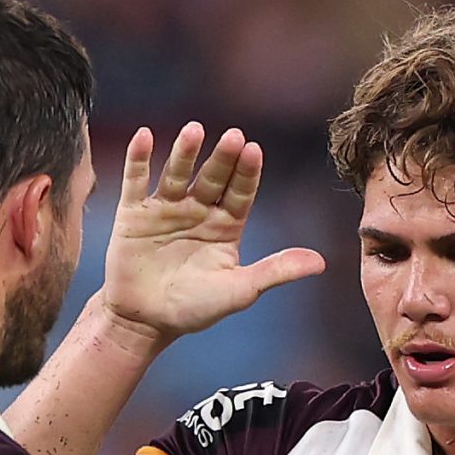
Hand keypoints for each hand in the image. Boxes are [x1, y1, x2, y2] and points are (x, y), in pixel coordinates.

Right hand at [99, 122, 325, 344]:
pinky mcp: (134, 213)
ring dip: (185, 152)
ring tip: (194, 131)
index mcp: (226, 225)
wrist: (144, 323)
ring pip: (177, 173)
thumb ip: (275, 271)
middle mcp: (198, 210)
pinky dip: (139, 158)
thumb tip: (320, 263)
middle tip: (233, 136)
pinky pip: (137, 181)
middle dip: (222, 158)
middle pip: (213, 178)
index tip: (254, 151)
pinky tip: (144, 135)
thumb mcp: (239, 291)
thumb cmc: (193, 309)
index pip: (240, 192)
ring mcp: (166, 209)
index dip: (247, 173)